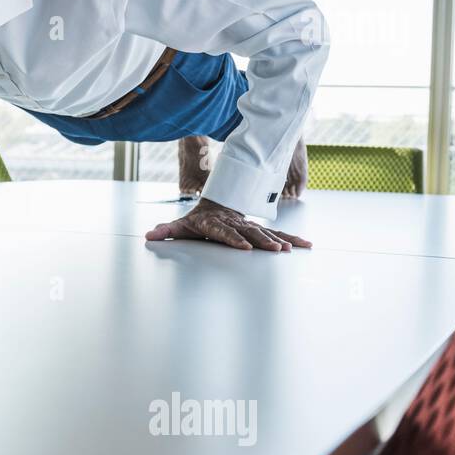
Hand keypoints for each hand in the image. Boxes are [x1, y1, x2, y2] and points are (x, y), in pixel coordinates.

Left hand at [145, 198, 311, 251]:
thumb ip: (166, 230)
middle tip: (274, 250)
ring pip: (265, 233)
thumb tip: (148, 235)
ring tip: (288, 250)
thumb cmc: (197, 220)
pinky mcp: (258, 229)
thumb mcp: (181, 225)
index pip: (224, 232)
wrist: (216, 204)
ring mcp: (248, 226)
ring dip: (278, 241)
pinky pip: (277, 234)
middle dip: (262, 241)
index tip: (244, 247)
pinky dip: (292, 239)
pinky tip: (306, 245)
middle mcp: (235, 224)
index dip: (233, 238)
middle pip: (249, 233)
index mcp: (215, 223)